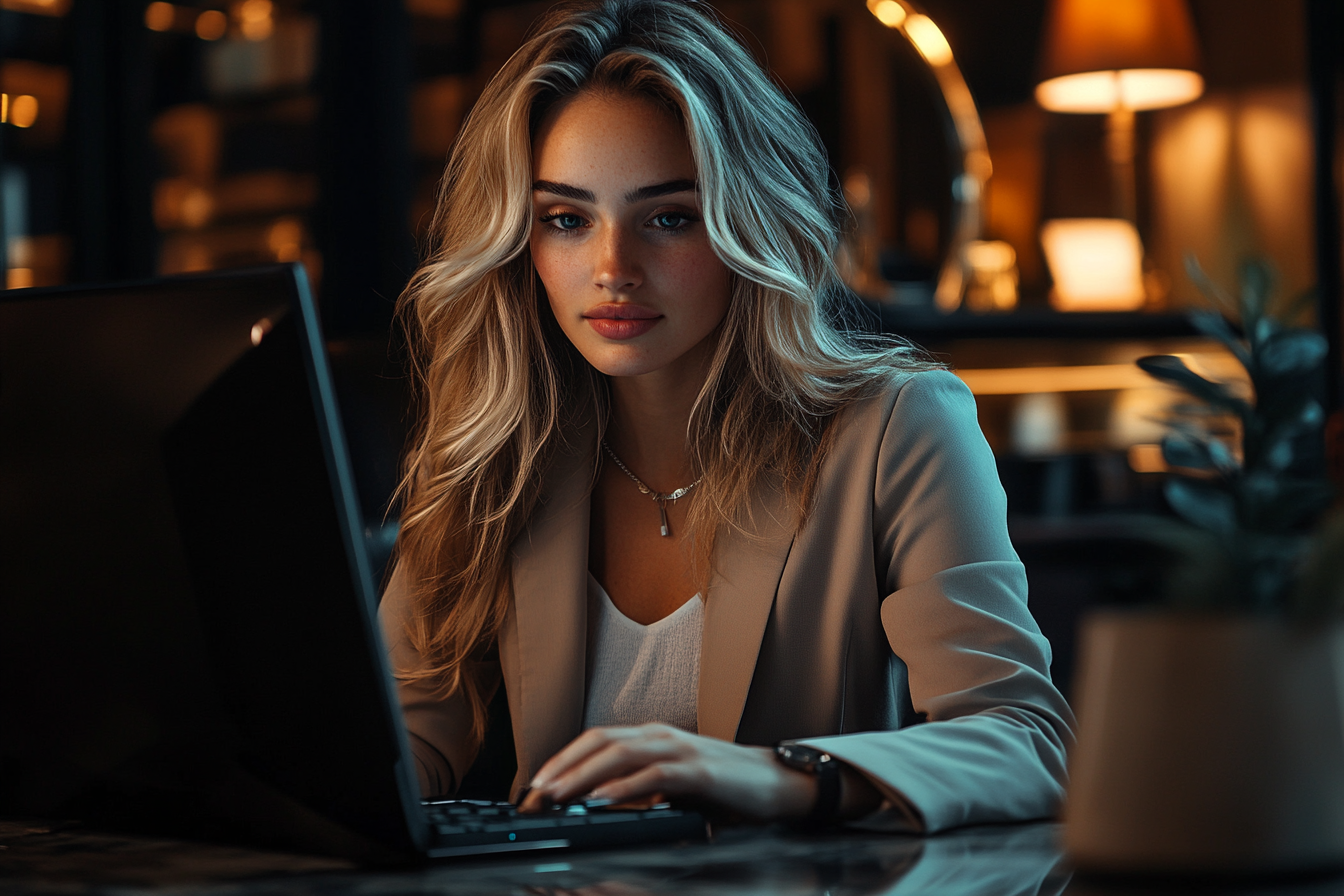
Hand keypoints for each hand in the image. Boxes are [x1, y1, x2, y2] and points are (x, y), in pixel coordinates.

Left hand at [518, 724, 817, 820]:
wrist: (778, 782)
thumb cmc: (727, 786)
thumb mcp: (674, 783)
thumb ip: (641, 788)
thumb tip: (598, 806)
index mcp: (654, 737)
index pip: (598, 740)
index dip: (564, 759)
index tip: (537, 784)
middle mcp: (662, 736)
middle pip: (600, 742)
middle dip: (563, 766)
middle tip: (535, 792)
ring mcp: (682, 750)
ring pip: (620, 754)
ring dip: (583, 775)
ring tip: (557, 794)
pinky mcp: (700, 772)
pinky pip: (654, 777)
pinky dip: (623, 788)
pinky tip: (602, 800)